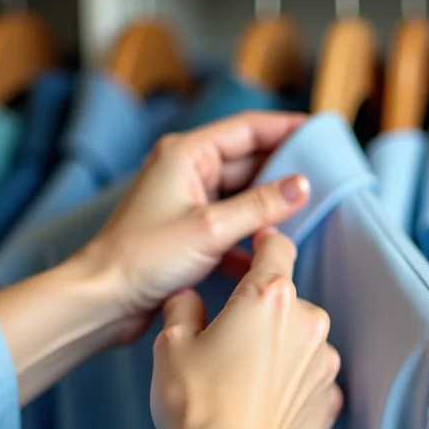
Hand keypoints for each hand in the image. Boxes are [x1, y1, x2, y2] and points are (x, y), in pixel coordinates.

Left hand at [75, 111, 311, 334]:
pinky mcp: (188, 234)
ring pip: (241, 196)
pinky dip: (251, 236)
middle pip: (248, 160)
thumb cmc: (143, 257)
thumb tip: (302, 185)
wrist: (102, 300)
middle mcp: (186, 171)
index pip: (248, 128)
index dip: (286, 128)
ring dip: (269, 206)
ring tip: (307, 214)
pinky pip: (230, 226)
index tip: (320, 132)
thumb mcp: (211, 228)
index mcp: (187, 154)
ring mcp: (187, 203)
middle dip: (283, 170)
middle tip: (325, 177)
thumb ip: (260, 205)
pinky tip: (271, 254)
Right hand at [151, 229, 342, 428]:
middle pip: (286, 299)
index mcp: (269, 296)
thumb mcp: (170, 345)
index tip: (253, 247)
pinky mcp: (331, 400)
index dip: (262, 243)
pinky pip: (307, 379)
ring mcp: (324, 363)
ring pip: (298, 340)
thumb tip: (189, 299)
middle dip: (261, 312)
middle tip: (226, 340)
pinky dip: (289, 384)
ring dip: (277, 349)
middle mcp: (308, 322)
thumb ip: (182, 308)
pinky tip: (260, 404)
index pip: (276, 246)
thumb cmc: (197, 405)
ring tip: (240, 381)